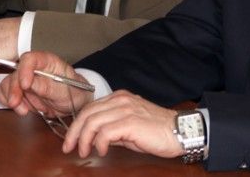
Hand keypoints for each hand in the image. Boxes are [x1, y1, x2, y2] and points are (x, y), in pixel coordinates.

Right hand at [0, 51, 92, 117]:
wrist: (74, 102)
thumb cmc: (74, 91)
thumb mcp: (64, 90)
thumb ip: (47, 87)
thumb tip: (30, 83)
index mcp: (47, 61)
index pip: (30, 59)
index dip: (24, 70)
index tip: (25, 85)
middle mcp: (33, 68)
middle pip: (15, 73)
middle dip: (14, 89)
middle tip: (16, 103)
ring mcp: (25, 79)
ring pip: (7, 83)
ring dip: (11, 98)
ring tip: (24, 110)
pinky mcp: (19, 91)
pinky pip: (4, 93)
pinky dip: (7, 101)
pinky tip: (20, 108)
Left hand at [63, 90, 180, 158]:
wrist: (180, 131)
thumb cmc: (157, 131)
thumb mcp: (130, 126)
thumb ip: (113, 128)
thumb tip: (97, 138)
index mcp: (119, 98)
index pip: (90, 108)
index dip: (76, 124)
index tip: (71, 140)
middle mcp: (120, 100)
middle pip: (87, 113)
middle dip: (74, 132)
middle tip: (69, 148)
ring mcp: (125, 109)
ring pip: (92, 121)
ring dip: (84, 139)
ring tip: (84, 152)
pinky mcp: (130, 122)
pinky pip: (104, 132)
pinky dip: (98, 143)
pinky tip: (101, 151)